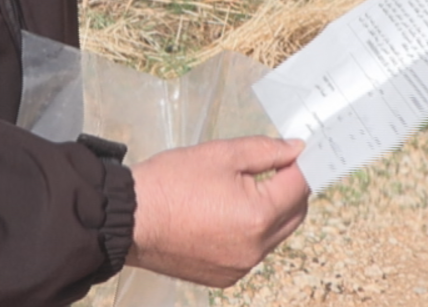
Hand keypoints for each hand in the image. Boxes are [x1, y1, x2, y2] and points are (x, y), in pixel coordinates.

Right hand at [127, 137, 310, 287]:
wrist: (128, 218)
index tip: (293, 153)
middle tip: (270, 168)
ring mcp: (241, 267)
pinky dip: (249, 234)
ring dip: (270, 213)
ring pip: (275, 236)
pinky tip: (224, 217)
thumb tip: (295, 150)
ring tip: (238, 193)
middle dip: (289, 190)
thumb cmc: (169, 183)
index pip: (300, 187)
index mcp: (258, 216)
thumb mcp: (220, 154)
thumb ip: (265, 151)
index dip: (299, 165)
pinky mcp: (224, 277)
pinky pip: (252, 253)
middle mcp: (256, 248)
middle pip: (295, 215)